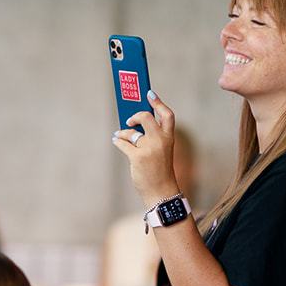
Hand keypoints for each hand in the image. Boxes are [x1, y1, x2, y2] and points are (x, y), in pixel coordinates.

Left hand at [109, 91, 180, 208]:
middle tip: (130, 119)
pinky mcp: (137, 157)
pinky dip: (118, 141)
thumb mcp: (161, 150)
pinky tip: (116, 140)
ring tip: (119, 135)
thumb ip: (152, 136)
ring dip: (123, 133)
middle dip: (135, 115)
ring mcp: (149, 149)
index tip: (149, 93)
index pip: (167, 115)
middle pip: (146, 117)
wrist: (161, 192)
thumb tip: (133, 122)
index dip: (158, 102)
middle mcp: (160, 141)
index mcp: (169, 138)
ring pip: (131, 132)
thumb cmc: (159, 170)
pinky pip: (123, 143)